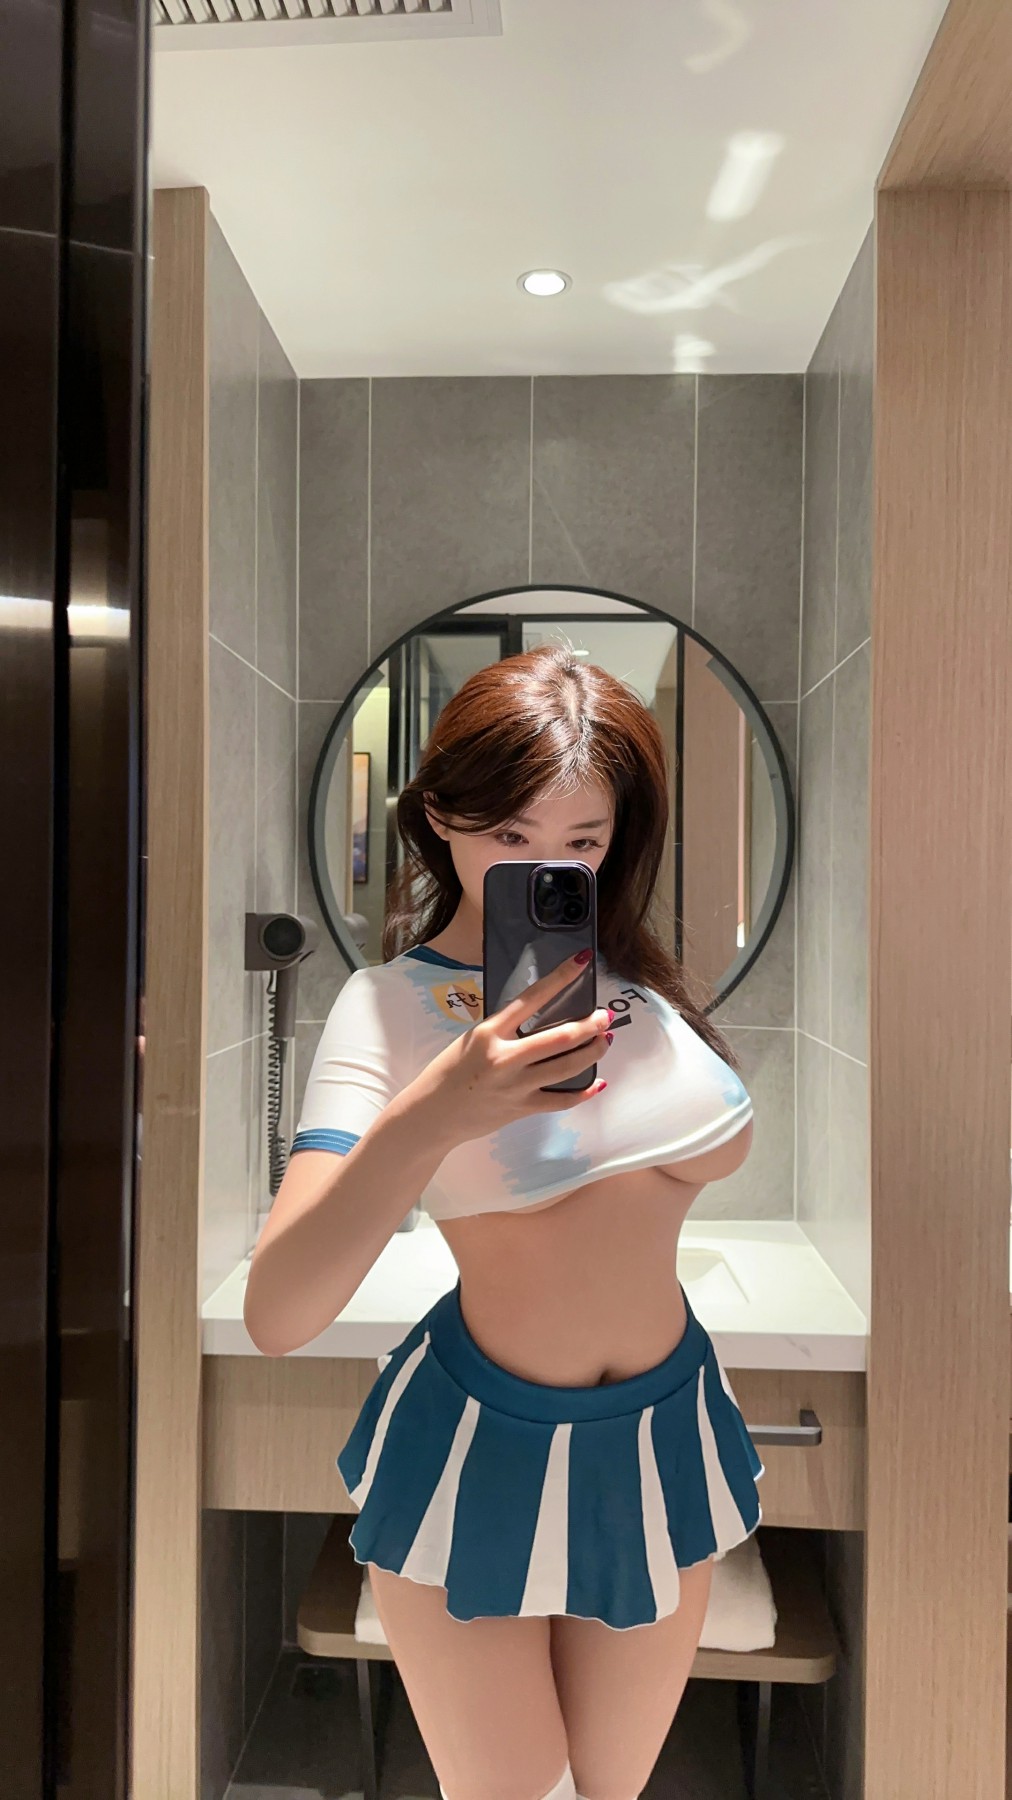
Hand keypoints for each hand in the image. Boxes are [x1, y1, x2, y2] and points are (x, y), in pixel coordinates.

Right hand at [405, 951, 610, 1146]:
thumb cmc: (449, 1071)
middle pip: (559, 1038)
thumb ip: (503, 1029)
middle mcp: (504, 1057)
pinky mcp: (521, 1108)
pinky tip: (598, 1083)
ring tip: (604, 1041)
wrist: (432, 1114)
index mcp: (489, 1032)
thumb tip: (539, 1016)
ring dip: (592, 1052)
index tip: (582, 961)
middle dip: (589, 1025)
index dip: (560, 978)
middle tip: (605, 1016)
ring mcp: (515, 1085)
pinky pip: (561, 1100)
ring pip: (567, 1067)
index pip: (531, 998)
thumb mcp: (470, 1039)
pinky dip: (583, 1092)